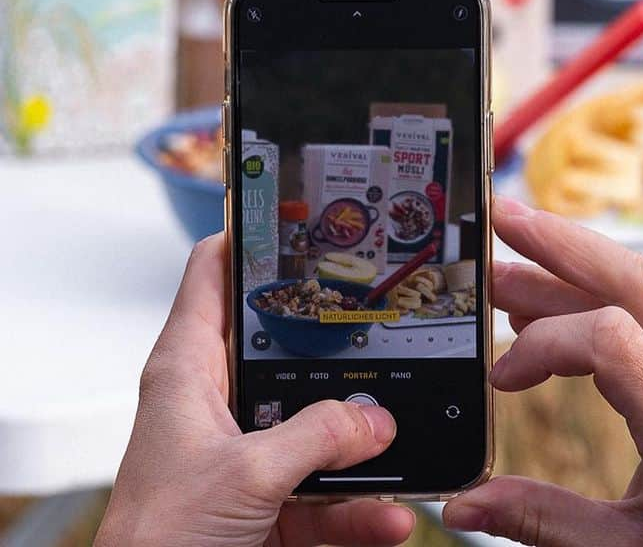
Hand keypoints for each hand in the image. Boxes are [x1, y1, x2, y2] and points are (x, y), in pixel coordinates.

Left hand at [95, 234, 413, 546]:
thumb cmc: (155, 544)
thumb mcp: (245, 474)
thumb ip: (317, 436)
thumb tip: (376, 419)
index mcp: (190, 370)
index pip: (214, 274)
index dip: (253, 236)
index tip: (307, 214)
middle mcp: (217, 403)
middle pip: (285, 347)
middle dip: (340, 342)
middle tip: (387, 314)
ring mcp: (245, 454)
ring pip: (315, 427)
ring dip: (364, 444)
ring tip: (403, 442)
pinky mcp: (265, 504)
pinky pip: (325, 495)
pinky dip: (361, 509)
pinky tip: (390, 516)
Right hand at [443, 197, 642, 546]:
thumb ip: (541, 522)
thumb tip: (463, 504)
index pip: (613, 339)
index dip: (546, 342)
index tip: (502, 379)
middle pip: (640, 281)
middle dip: (564, 242)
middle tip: (502, 220)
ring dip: (580, 262)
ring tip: (512, 262)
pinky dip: (602, 299)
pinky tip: (554, 308)